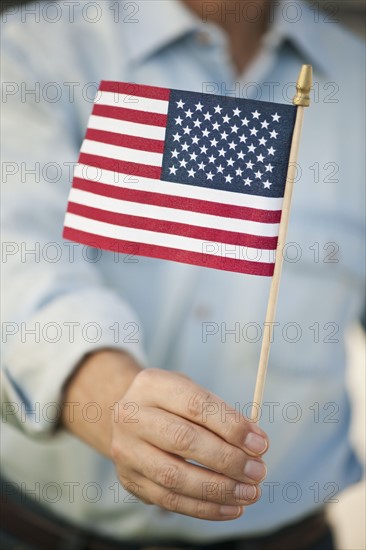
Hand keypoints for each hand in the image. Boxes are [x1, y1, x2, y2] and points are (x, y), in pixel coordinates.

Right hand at [111, 368, 268, 520]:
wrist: (128, 418)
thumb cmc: (170, 404)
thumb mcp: (190, 392)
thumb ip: (219, 414)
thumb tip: (255, 444)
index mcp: (151, 384)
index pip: (195, 405)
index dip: (230, 426)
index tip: (261, 444)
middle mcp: (132, 416)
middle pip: (182, 440)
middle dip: (227, 459)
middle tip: (258, 471)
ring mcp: (126, 450)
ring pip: (174, 476)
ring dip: (219, 489)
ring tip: (250, 493)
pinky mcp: (130, 480)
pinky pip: (169, 500)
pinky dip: (204, 508)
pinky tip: (232, 508)